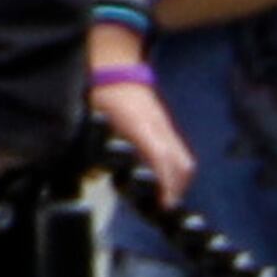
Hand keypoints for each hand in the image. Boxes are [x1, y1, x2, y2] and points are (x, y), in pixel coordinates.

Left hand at [95, 69, 195, 206]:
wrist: (116, 69)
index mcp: (139, 125)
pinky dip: (176, 169)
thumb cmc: (102, 95)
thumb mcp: (93, 120)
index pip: (160, 157)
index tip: (164, 203)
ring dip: (179, 181)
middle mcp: (157, 126)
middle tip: (164, 207)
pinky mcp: (165, 125)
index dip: (165, 183)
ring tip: (167, 198)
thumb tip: (94, 174)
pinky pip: (178, 151)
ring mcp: (164, 125)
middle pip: (179, 162)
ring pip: (183, 158)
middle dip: (176, 189)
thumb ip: (93, 147)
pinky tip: (165, 179)